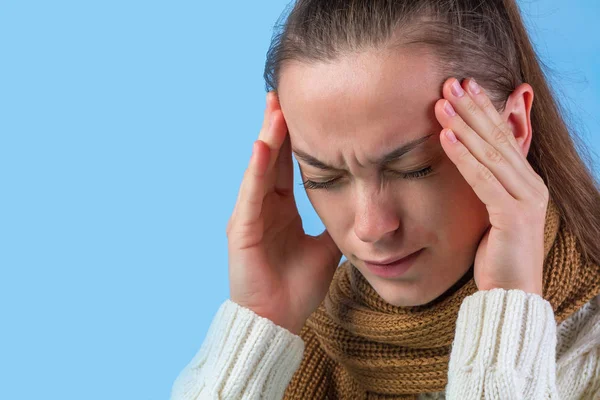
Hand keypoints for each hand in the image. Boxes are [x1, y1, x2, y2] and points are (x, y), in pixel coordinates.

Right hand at [226, 91, 341, 334]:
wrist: (277, 320)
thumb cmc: (297, 288)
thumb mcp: (325, 248)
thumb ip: (334, 224)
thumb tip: (357, 207)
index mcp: (280, 210)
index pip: (287, 166)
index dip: (295, 139)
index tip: (304, 110)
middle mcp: (262, 207)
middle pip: (271, 159)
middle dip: (277, 127)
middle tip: (282, 94)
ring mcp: (249, 216)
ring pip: (260, 170)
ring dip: (268, 139)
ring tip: (275, 109)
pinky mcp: (241, 230)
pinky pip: (251, 195)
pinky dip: (257, 171)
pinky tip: (263, 146)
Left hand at [435, 78, 548, 295]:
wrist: (512, 293)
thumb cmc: (497, 254)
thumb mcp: (492, 212)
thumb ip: (486, 184)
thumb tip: (468, 160)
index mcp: (526, 182)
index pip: (503, 138)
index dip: (484, 110)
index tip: (464, 86)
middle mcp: (530, 185)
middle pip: (498, 138)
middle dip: (473, 108)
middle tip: (450, 82)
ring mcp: (526, 199)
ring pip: (490, 153)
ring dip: (464, 125)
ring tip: (442, 102)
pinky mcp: (513, 215)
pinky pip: (482, 179)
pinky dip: (463, 156)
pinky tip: (445, 137)